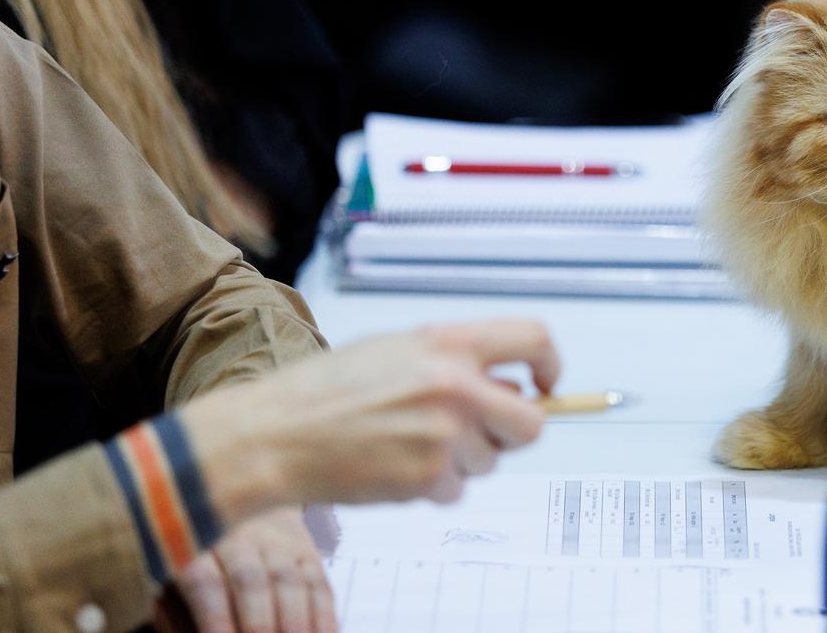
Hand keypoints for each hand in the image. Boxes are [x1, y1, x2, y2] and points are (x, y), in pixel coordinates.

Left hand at [157, 509, 334, 632]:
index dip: (215, 618)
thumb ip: (173, 615)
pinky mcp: (307, 552)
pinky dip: (324, 615)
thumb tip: (186, 631)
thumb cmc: (194, 568)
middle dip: (258, 622)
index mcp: (195, 548)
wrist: (239, 507)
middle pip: (251, 580)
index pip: (205, 583)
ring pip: (289, 581)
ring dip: (295, 622)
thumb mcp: (168, 584)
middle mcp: (238, 540)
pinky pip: (319, 583)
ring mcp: (277, 544)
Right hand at [183, 318, 559, 525]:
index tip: (545, 383)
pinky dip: (433, 486)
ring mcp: (444, 434)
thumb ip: (454, 361)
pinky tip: (395, 466)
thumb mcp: (396, 350)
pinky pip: (456, 489)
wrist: (276, 434)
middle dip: (512, 433)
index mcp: (449, 343)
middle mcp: (455, 385)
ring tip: (408, 443)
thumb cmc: (329, 390)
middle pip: (530, 422)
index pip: (532, 338)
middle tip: (481, 433)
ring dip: (461, 460)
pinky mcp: (428, 476)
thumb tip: (509, 384)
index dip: (550, 363)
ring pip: (489, 461)